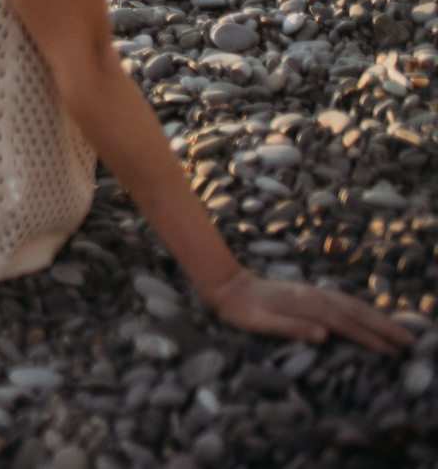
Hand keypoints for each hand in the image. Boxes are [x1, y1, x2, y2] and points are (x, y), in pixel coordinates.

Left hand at [206, 266, 414, 351]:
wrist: (227, 285)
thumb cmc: (241, 310)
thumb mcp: (259, 323)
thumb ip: (290, 327)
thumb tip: (323, 335)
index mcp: (305, 305)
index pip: (345, 324)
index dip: (369, 338)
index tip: (392, 351)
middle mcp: (313, 296)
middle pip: (355, 311)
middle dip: (383, 326)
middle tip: (409, 341)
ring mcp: (312, 292)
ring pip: (352, 303)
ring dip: (376, 316)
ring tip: (398, 329)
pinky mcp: (309, 293)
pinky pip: (343, 300)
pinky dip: (361, 308)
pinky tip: (368, 315)